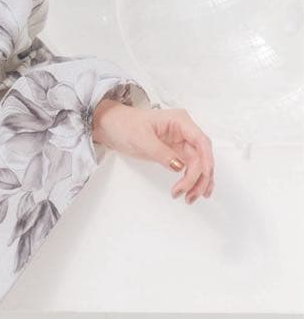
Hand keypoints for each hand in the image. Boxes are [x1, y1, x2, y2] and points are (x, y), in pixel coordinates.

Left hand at [91, 101, 214, 203]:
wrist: (111, 126)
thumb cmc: (124, 125)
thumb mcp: (140, 139)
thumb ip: (161, 153)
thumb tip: (180, 167)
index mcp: (179, 121)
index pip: (201, 141)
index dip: (206, 160)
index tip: (203, 177)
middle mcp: (184, 130)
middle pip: (202, 155)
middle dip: (199, 177)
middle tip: (189, 194)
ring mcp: (181, 141)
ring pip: (198, 164)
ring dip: (197, 182)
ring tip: (189, 198)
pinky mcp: (175, 152)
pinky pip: (190, 167)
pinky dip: (191, 179)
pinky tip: (191, 191)